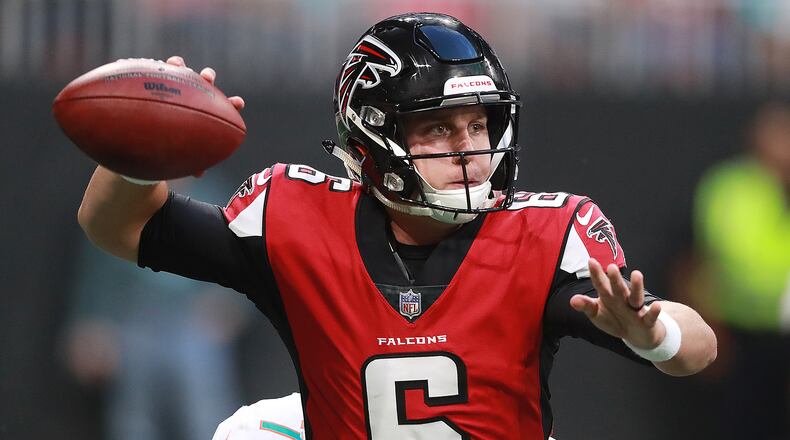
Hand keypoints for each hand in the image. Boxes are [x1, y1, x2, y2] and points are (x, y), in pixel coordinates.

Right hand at [166, 56, 243, 177]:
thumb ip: (193, 160)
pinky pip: (161, 71)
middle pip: (206, 83)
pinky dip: (165, 68)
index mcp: (207, 111)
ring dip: (182, 67)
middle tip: (207, 78)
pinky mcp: (161, 80)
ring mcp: (178, 86)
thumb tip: (199, 174)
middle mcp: (195, 95)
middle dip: (208, 78)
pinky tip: (163, 65)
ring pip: (183, 71)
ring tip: (178, 65)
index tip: (238, 102)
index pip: (223, 105)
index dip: (232, 103)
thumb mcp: (185, 152)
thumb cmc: (175, 142)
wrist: (153, 131)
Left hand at [570, 258, 664, 348]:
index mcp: (609, 296)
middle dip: (615, 279)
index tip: (591, 261)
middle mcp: (623, 299)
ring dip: (637, 287)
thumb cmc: (615, 320)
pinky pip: (650, 317)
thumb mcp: (597, 314)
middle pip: (618, 288)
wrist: (637, 335)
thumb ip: (587, 306)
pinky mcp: (647, 321)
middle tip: (611, 267)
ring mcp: (635, 309)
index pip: (601, 284)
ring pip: (636, 297)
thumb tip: (572, 300)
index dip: (596, 274)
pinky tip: (656, 305)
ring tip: (637, 274)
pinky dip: (653, 312)